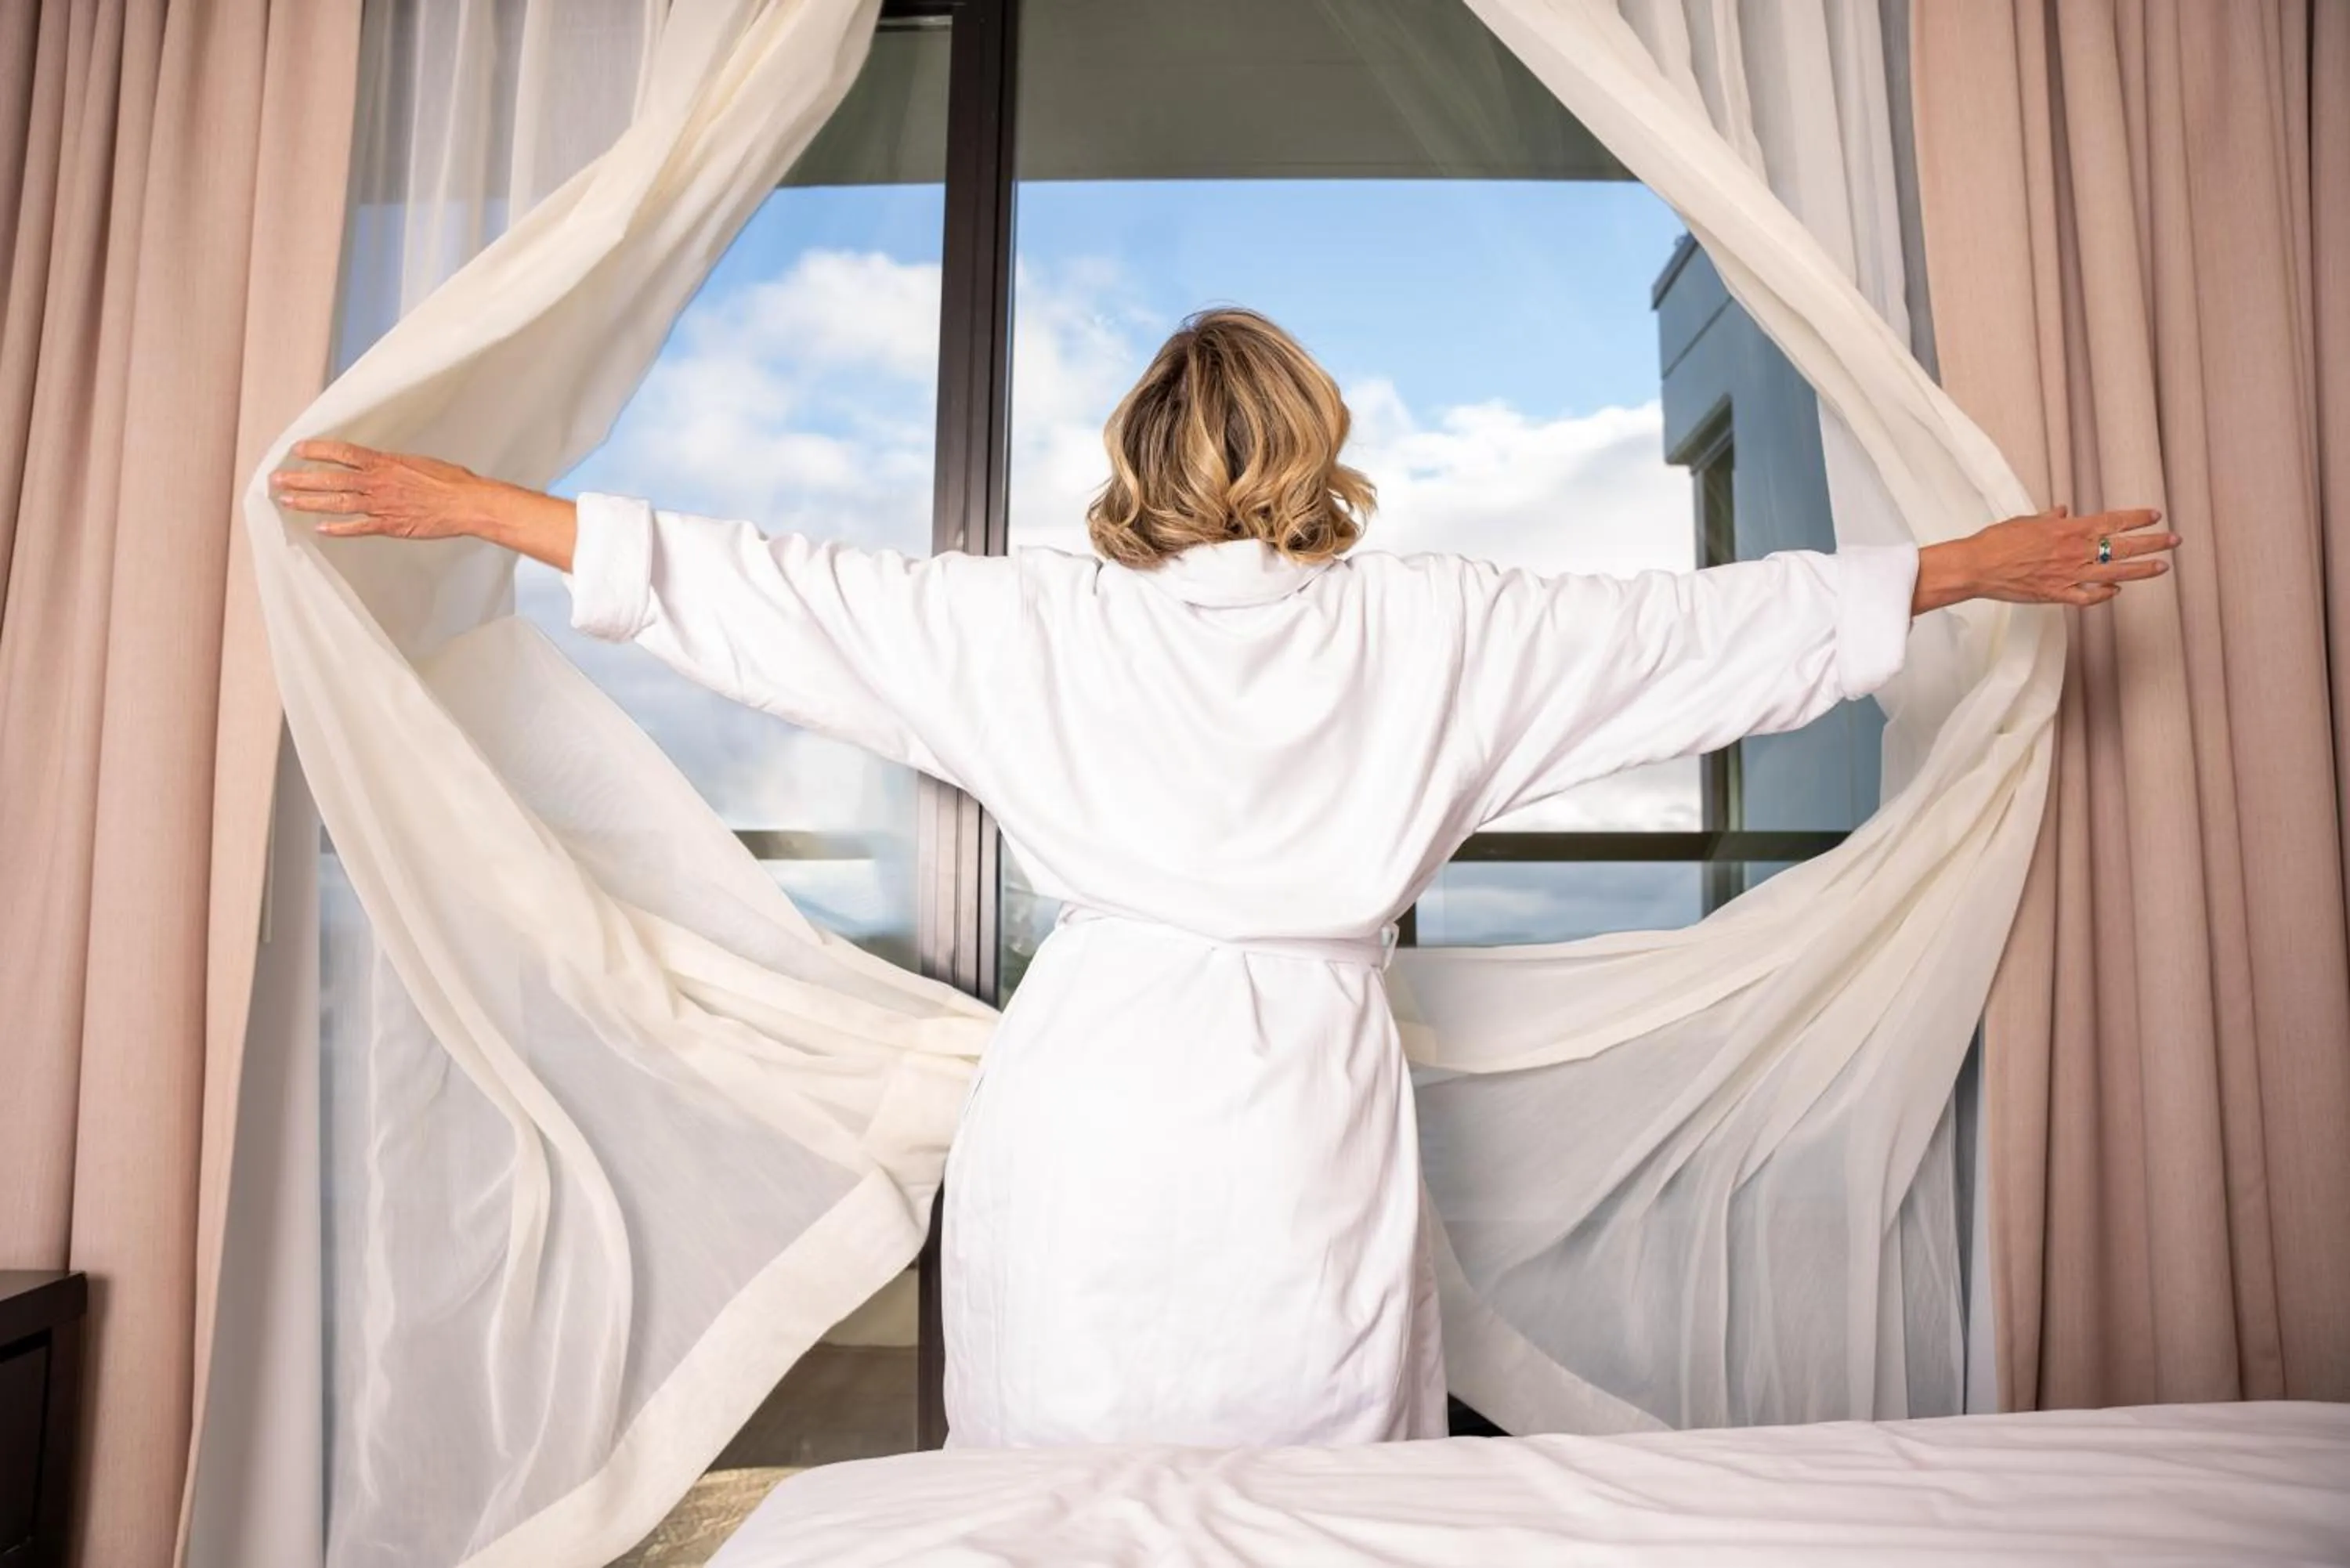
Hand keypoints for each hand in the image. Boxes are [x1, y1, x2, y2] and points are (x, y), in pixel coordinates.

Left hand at [269, 439, 576, 569]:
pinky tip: (319, 528)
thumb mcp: (419, 462)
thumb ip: (394, 465)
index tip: (297, 450)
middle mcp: (378, 482)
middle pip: (331, 478)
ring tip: (286, 501)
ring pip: (338, 502)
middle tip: (277, 479)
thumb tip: (382, 464)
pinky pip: (359, 528)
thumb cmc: (451, 481)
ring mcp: (383, 505)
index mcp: (385, 462)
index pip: (343, 452)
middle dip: (301, 478)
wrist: (469, 503)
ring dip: (309, 502)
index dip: (317, 451)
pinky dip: (338, 528)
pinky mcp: (391, 526)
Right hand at [1913, 505, 2177, 614]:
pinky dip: (2105, 595)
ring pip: (2115, 572)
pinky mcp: (2056, 595)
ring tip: (2162, 567)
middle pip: (2122, 546)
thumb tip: (2063, 511)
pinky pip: (2088, 597)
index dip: (2136, 518)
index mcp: (2068, 529)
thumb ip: (2049, 518)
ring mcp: (2068, 575)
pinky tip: (2117, 591)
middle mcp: (2074, 551)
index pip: (2112, 521)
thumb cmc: (1996, 541)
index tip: (2155, 515)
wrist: (1976, 567)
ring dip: (2142, 569)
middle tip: (2174, 540)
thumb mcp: (2025, 521)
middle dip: (2152, 542)